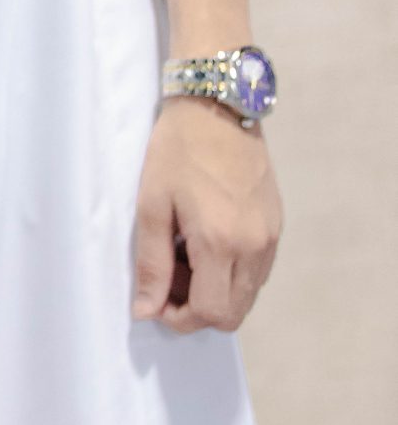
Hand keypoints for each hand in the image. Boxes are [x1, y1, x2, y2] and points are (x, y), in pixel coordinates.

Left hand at [131, 97, 283, 332]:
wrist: (216, 106)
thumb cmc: (176, 151)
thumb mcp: (152, 206)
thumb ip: (151, 264)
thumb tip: (146, 310)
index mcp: (222, 243)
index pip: (211, 313)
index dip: (180, 318)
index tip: (156, 300)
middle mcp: (255, 246)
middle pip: (234, 313)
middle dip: (197, 308)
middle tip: (167, 278)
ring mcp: (271, 236)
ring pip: (247, 294)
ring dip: (216, 291)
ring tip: (183, 255)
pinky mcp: (277, 224)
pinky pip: (257, 270)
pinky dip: (232, 272)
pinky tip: (205, 243)